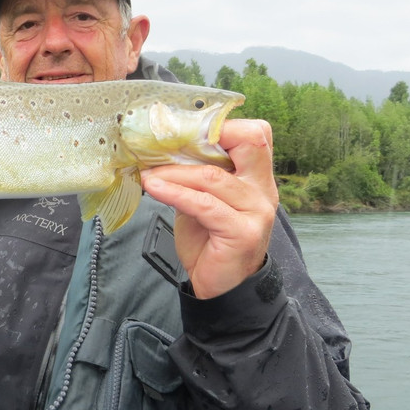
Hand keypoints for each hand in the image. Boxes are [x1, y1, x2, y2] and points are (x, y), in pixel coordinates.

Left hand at [139, 119, 278, 298]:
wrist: (219, 285)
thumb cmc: (209, 239)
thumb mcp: (203, 199)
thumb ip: (195, 175)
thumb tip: (160, 149)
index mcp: (256, 177)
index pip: (255, 134)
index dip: (223, 124)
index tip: (183, 126)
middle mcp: (262, 189)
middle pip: (250, 142)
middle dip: (206, 136)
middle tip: (167, 140)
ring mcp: (256, 211)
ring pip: (213, 176)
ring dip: (173, 172)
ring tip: (147, 173)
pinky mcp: (242, 232)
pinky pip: (204, 204)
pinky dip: (175, 193)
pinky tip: (154, 188)